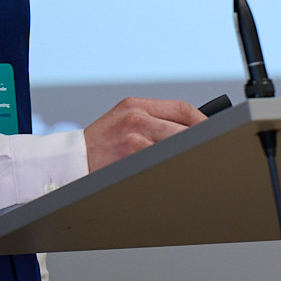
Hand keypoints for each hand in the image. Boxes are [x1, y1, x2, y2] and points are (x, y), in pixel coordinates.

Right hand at [83, 96, 206, 171]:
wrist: (66, 163)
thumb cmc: (98, 146)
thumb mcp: (122, 121)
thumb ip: (152, 121)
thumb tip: (189, 131)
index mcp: (135, 105)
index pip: (181, 108)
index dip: (202, 121)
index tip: (214, 132)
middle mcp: (134, 117)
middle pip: (183, 128)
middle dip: (199, 142)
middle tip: (211, 154)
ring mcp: (132, 138)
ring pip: (175, 146)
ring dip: (187, 157)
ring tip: (196, 166)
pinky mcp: (128, 158)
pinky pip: (160, 164)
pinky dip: (170, 170)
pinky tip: (173, 175)